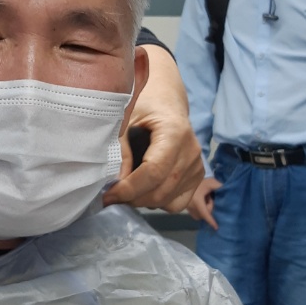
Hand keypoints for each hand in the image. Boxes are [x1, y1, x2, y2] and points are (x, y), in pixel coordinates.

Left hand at [103, 47, 204, 211]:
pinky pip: (177, 203)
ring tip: (125, 190)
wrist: (165, 102)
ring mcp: (197, 166)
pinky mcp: (197, 176)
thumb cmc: (143, 106)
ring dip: (142, 201)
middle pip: (161, 191)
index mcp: (175, 133)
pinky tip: (144, 190)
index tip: (108, 195)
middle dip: (132, 198)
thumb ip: (120, 150)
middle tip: (111, 195)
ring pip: (168, 200)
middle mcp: (191, 152)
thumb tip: (116, 182)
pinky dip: (158, 202)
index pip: (154, 172)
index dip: (129, 189)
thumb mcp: (126, 120)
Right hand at [187, 176, 221, 229]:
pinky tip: (201, 202)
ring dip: (205, 210)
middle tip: (209, 198)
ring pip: (199, 216)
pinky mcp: (186, 208)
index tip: (216, 227)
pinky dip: (200, 211)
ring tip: (205, 199)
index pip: (206, 214)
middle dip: (209, 208)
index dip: (211, 221)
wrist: (188, 178)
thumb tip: (230, 193)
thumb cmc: (200, 181)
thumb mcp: (211, 183)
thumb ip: (220, 188)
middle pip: (204, 215)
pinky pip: (196, 214)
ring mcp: (188, 208)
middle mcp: (191, 207)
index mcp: (197, 201)